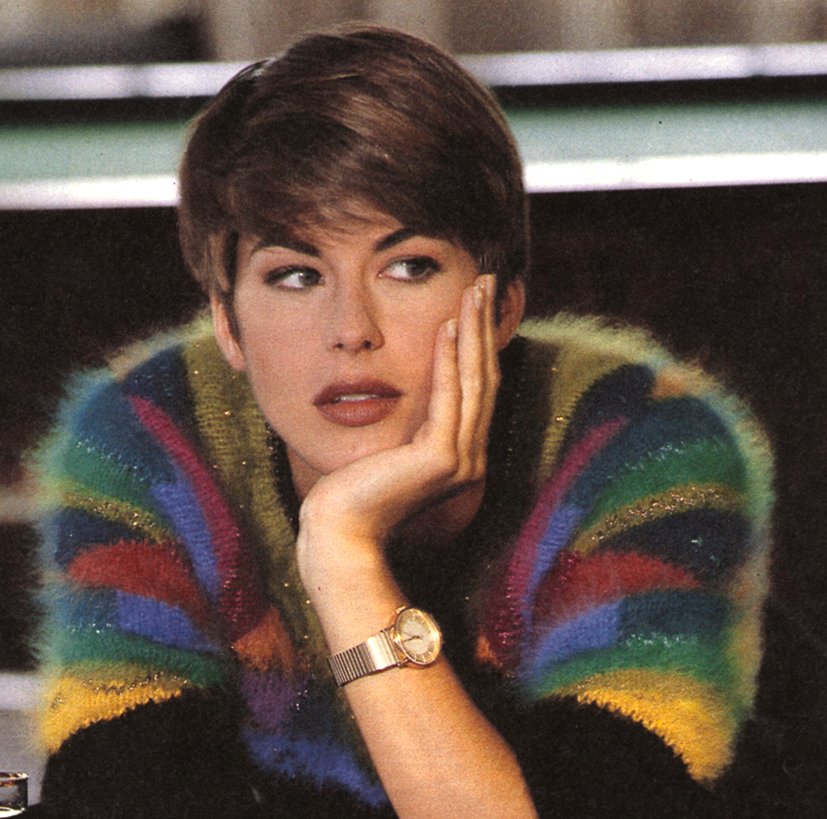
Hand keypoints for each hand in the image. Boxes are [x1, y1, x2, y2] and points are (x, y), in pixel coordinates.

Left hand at [298, 273, 498, 568]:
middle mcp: (471, 460)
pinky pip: (450, 398)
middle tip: (485, 279)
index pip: (478, 390)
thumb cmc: (353, 495)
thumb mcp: (390, 451)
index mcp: (461, 458)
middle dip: (484, 325)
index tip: (474, 301)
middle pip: (485, 379)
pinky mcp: (440, 460)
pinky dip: (451, 360)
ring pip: (475, 382)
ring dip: (474, 330)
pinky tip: (448, 326)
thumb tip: (412, 392)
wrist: (340, 532)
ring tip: (473, 289)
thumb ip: (412, 427)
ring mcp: (460, 462)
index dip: (479, 343)